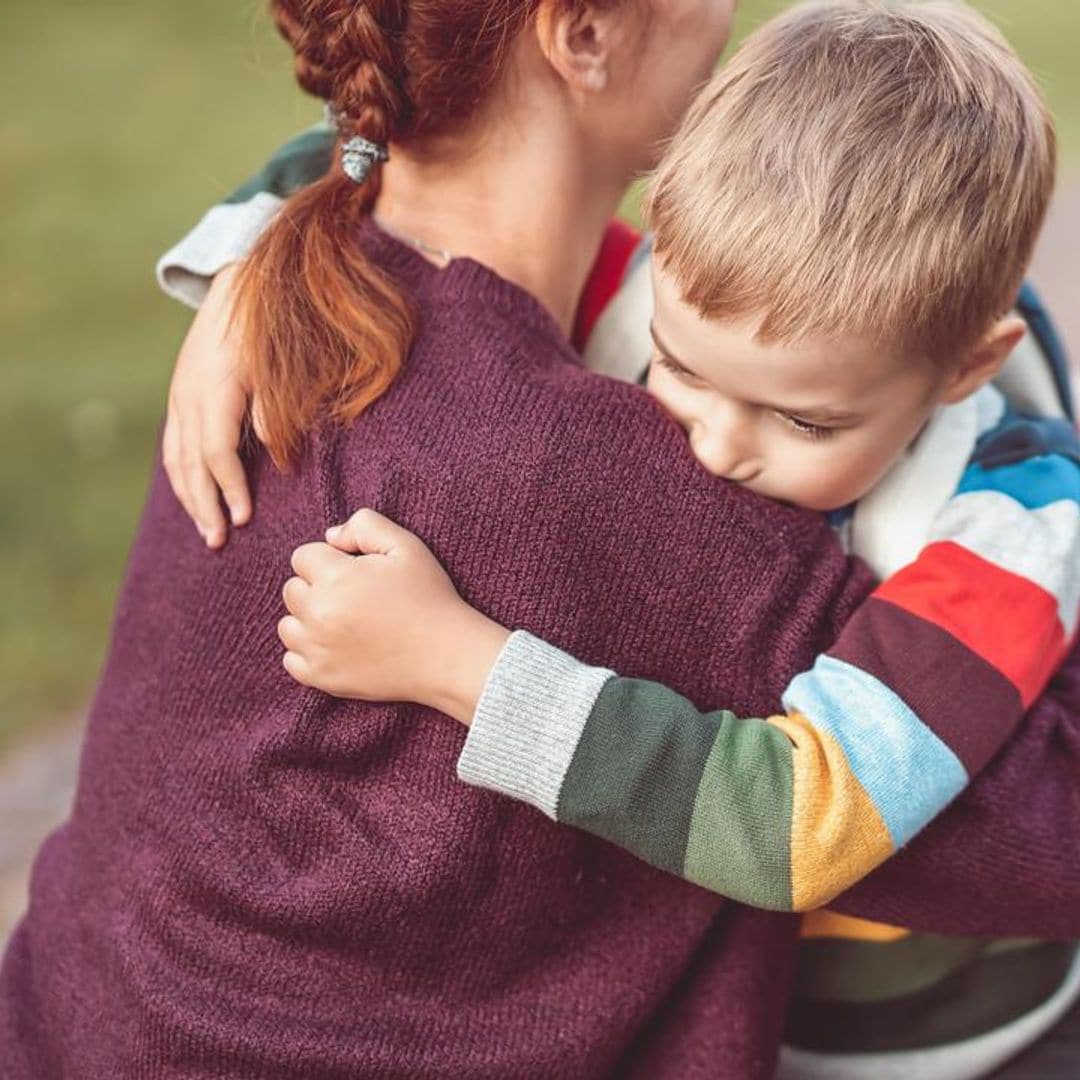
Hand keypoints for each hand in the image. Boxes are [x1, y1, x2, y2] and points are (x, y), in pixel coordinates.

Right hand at [163, 263, 263, 548]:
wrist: (236, 288)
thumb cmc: (265, 328)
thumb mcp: (275, 364)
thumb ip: (273, 409)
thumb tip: (275, 454)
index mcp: (214, 393)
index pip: (217, 454)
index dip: (230, 488)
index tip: (244, 518)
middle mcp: (189, 399)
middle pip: (192, 465)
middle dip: (204, 506)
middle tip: (218, 542)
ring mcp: (179, 399)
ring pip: (178, 459)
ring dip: (190, 498)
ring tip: (205, 529)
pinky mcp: (179, 397)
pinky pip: (174, 445)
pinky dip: (182, 475)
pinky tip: (192, 495)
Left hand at [278, 510, 510, 723]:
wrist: (446, 655)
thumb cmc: (429, 597)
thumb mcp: (406, 546)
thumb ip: (364, 525)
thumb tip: (330, 537)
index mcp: (336, 579)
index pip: (303, 557)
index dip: (331, 559)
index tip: (358, 572)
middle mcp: (319, 615)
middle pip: (292, 589)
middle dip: (317, 587)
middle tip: (356, 597)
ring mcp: (317, 649)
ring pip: (288, 624)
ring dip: (309, 619)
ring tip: (346, 621)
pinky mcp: (320, 677)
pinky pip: (291, 659)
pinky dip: (308, 651)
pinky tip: (337, 645)